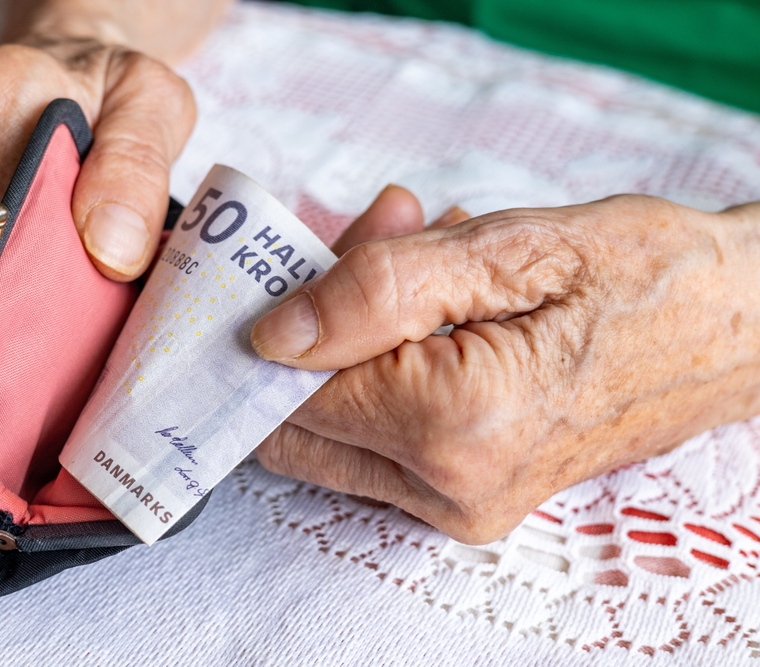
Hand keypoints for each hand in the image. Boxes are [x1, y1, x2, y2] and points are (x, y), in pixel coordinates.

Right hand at [0, 0, 229, 344]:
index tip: (96, 319)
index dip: (59, 293)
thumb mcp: (150, 104)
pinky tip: (10, 285)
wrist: (50, 72)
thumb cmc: (101, 95)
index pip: (14, 237)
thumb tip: (111, 252)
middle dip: (34, 316)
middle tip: (86, 319)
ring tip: (54, 292)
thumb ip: (138, 168)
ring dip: (4, 321)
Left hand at [252, 189, 759, 543]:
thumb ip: (376, 291)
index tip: (308, 254)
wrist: (734, 327)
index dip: (281, 316)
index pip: (292, 391)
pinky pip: (377, 440)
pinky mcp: (468, 498)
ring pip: (331, 433)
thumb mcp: (507, 250)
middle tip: (371, 243)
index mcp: (454, 427)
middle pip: (301, 420)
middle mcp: (449, 489)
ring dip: (348, 345)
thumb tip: (273, 336)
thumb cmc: (641, 276)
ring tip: (419, 257)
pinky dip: (381, 370)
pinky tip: (434, 303)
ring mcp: (460, 505)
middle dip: (312, 329)